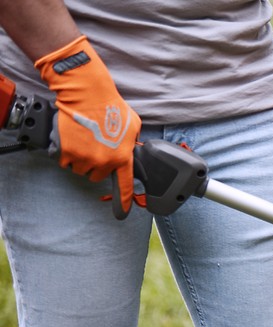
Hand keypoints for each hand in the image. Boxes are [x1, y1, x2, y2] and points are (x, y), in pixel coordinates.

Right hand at [34, 35, 139, 214]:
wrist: (86, 94)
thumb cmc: (110, 106)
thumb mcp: (133, 125)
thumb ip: (133, 142)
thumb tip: (132, 148)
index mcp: (122, 158)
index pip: (124, 186)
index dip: (124, 202)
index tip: (122, 213)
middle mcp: (104, 162)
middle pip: (97, 176)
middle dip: (95, 165)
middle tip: (94, 147)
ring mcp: (84, 158)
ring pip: (80, 169)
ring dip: (80, 160)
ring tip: (83, 141)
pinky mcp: (67, 152)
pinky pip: (65, 162)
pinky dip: (66, 154)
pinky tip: (71, 139)